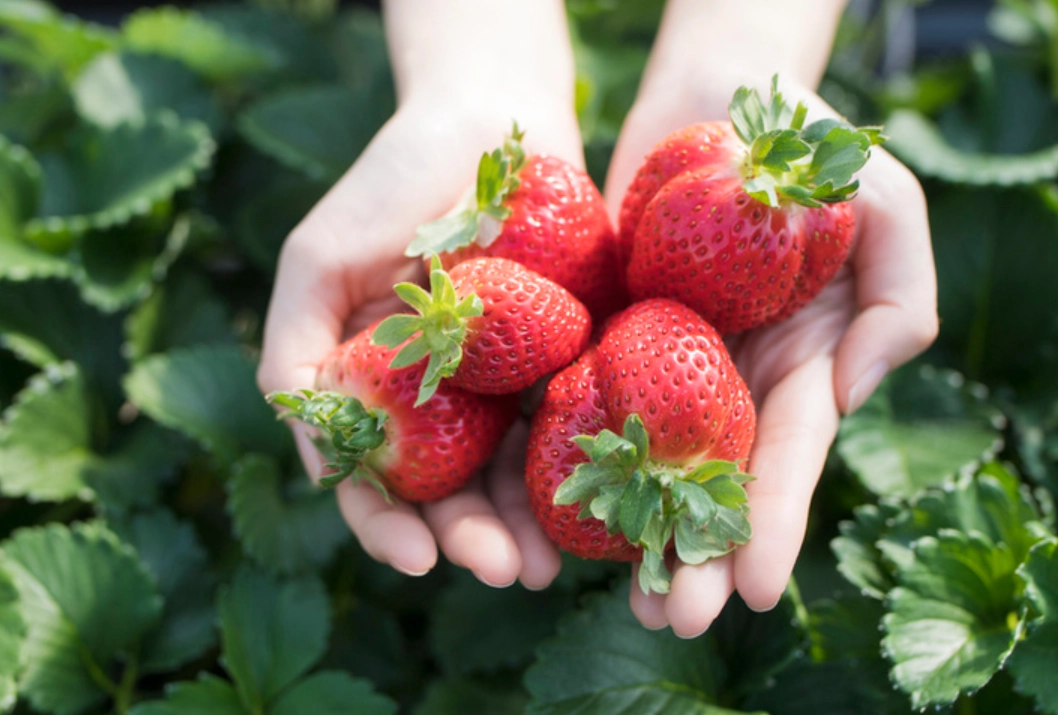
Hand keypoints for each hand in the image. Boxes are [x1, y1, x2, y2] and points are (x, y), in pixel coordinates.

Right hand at [257, 97, 578, 588]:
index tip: (415, 560)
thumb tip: (313, 455)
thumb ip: (293, 353)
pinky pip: (577, 424)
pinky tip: (598, 503)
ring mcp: (508, 387)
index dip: (388, 526)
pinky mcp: (570, 359)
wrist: (490, 122)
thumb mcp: (318, 261)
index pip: (377, 479)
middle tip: (507, 572)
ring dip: (530, 527)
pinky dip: (584, 468)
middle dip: (474, 540)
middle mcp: (444, 403)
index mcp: (379, 390)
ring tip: (551, 567)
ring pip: (517, 476)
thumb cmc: (391, 186)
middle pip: (453, 494)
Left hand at [605, 71, 938, 636]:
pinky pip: (580, 401)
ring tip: (614, 597)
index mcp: (796, 365)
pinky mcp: (601, 337)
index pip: (786, 456)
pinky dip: (566, 454)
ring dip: (629, 530)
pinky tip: (546, 509)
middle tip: (672, 619)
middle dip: (697, 553)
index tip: (758, 593)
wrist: (709, 107)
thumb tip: (849, 390)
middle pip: (710, 481)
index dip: (774, 522)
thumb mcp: (884, 203)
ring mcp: (660, 364)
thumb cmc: (806, 146)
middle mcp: (727, 380)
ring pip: (642, 462)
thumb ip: (897, 298)